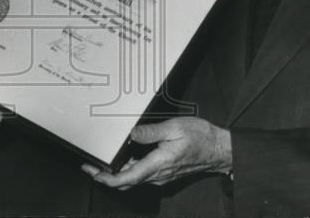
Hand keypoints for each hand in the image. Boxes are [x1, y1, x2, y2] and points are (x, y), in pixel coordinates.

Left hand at [81, 117, 230, 189]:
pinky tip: (124, 158)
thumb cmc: (200, 138)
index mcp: (157, 165)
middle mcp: (158, 175)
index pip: (126, 178)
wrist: (219, 150)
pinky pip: (143, 174)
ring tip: (103, 161)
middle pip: (126, 181)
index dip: (106, 179)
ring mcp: (161, 175)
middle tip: (90, 167)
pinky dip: (129, 169)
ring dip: (117, 173)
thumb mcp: (175, 128)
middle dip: (106, 176)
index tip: (92, 173)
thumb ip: (151, 132)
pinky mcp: (165, 172)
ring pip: (134, 178)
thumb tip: (132, 135)